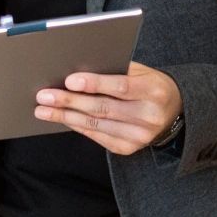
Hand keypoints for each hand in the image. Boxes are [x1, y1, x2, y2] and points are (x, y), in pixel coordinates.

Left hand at [34, 61, 181, 154]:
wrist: (173, 111)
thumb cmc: (150, 85)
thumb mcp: (142, 72)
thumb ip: (116, 69)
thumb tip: (78, 68)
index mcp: (153, 91)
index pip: (121, 87)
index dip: (94, 84)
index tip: (69, 80)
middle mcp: (148, 116)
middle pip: (103, 108)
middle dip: (70, 102)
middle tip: (44, 96)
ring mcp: (139, 136)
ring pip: (96, 124)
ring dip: (65, 116)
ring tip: (43, 109)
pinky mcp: (128, 148)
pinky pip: (96, 136)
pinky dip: (76, 126)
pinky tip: (61, 118)